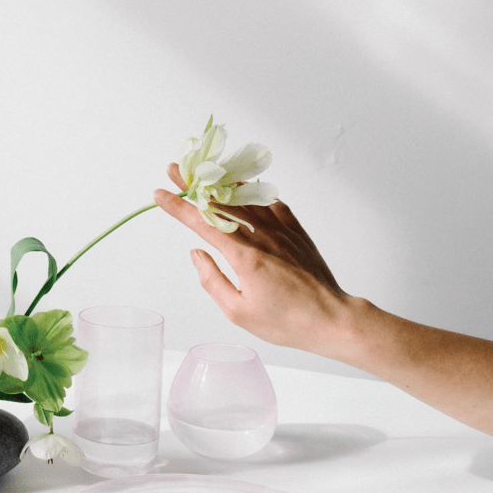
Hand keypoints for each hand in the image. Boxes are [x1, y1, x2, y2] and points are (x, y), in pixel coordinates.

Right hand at [154, 164, 355, 357]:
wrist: (331, 318)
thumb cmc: (285, 321)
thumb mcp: (238, 312)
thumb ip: (212, 280)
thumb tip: (196, 254)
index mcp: (244, 256)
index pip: (203, 223)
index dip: (178, 207)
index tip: (161, 194)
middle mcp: (262, 235)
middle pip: (221, 202)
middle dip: (194, 185)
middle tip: (175, 170)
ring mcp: (281, 229)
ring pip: (246, 197)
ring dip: (221, 183)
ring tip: (203, 172)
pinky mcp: (295, 229)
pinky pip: (271, 202)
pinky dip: (254, 192)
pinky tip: (244, 189)